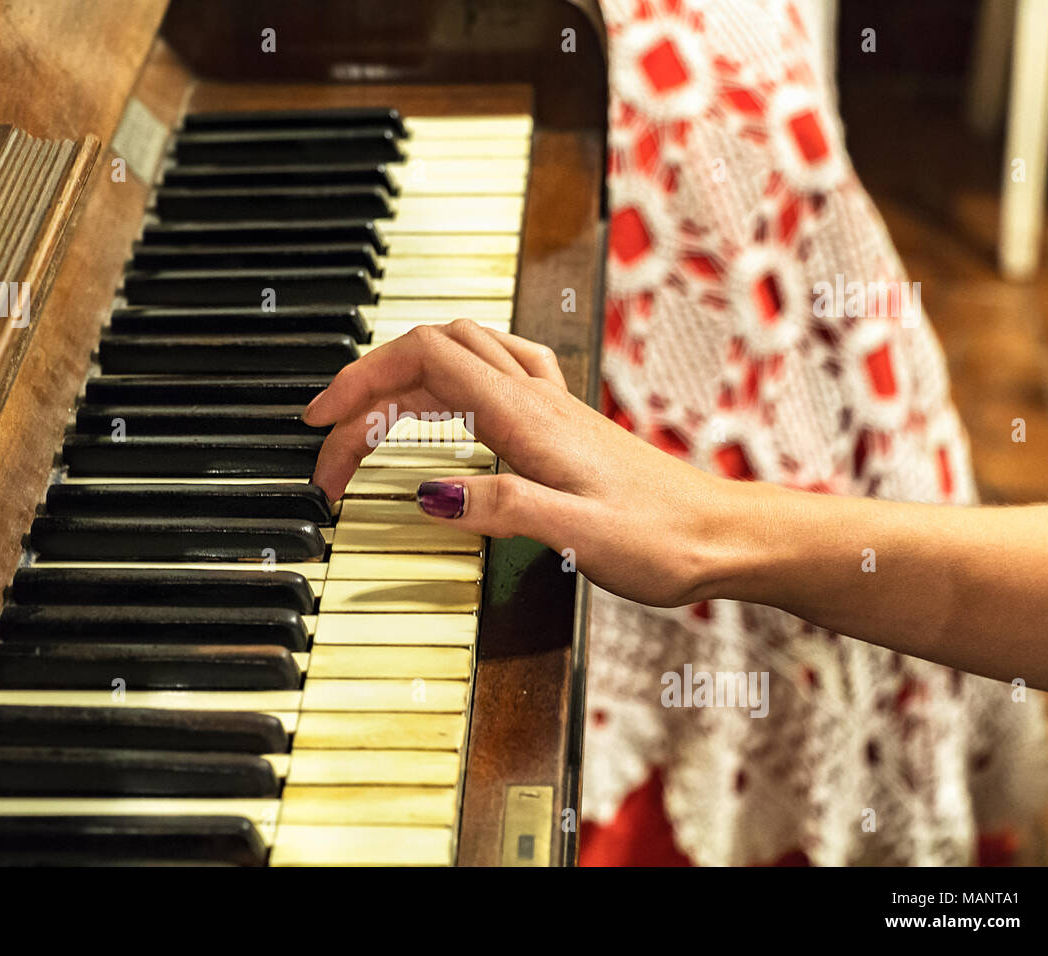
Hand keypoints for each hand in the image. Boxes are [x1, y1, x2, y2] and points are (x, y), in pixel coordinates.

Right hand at [303, 320, 740, 606]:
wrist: (726, 534)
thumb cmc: (666, 536)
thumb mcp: (580, 533)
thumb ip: (500, 507)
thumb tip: (426, 493)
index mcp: (527, 416)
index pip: (423, 363)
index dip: (360, 382)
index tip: (321, 424)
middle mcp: (536, 397)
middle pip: (430, 352)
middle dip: (368, 387)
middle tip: (333, 444)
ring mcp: (550, 405)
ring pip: (460, 355)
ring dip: (404, 379)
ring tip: (369, 421)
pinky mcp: (562, 422)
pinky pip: (494, 371)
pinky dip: (451, 378)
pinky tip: (449, 405)